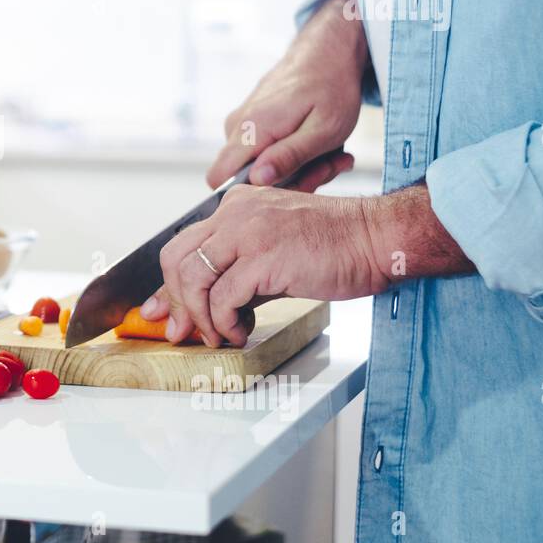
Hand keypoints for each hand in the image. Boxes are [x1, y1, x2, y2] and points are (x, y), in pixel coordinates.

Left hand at [139, 183, 472, 346]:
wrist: (377, 239)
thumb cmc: (334, 248)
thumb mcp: (273, 255)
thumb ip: (235, 278)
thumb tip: (200, 312)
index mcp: (235, 206)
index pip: (182, 245)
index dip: (169, 286)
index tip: (164, 314)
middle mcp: (234, 212)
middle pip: (176, 260)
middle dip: (176, 303)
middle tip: (188, 332)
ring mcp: (247, 231)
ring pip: (193, 279)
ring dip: (201, 317)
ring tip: (222, 335)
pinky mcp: (263, 256)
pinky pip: (222, 297)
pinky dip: (225, 322)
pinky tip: (242, 331)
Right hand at [206, 0, 366, 189]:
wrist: (327, 52)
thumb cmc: (331, 87)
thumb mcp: (324, 129)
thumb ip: (289, 156)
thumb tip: (257, 180)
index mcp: (250, 128)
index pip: (220, 179)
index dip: (252, 193)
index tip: (295, 184)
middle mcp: (237, 126)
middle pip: (245, 178)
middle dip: (291, 181)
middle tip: (330, 167)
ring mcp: (241, 124)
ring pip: (258, 167)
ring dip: (297, 169)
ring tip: (330, 153)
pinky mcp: (250, 124)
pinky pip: (264, 153)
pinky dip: (293, 155)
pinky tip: (318, 145)